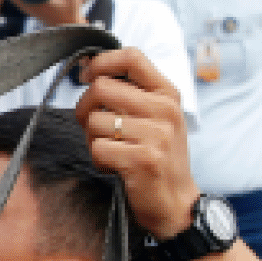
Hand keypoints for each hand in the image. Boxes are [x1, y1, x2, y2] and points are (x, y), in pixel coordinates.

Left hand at [73, 49, 199, 241]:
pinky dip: (98, 160)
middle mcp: (165, 110)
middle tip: (93, 127)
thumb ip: (130, 94)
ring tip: (113, 151)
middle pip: (101, 88)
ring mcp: (156, 134)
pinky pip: (97, 148)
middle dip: (84, 108)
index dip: (100, 62)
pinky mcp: (142, 159)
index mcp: (167, 94)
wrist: (177, 204)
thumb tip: (88, 70)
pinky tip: (116, 167)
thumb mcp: (155, 118)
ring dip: (92, 140)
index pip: (131, 57)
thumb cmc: (158, 157)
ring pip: (94, 121)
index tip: (85, 76)